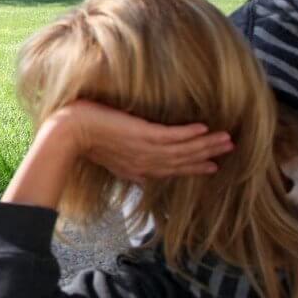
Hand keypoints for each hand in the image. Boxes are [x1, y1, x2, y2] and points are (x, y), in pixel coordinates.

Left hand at [54, 100, 232, 183]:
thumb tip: (137, 158)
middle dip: (207, 156)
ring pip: (183, 149)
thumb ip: (126, 158)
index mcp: (137, 170)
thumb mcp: (108, 154)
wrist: (69, 134)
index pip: (171, 169)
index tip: (211, 166)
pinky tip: (204, 128)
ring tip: (226, 139)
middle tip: (228, 151)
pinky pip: (172, 136)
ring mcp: (145, 150)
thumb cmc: (83, 138)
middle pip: (182, 161)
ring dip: (206, 144)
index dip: (192, 167)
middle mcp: (144, 164)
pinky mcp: (143, 135)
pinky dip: (189, 133)